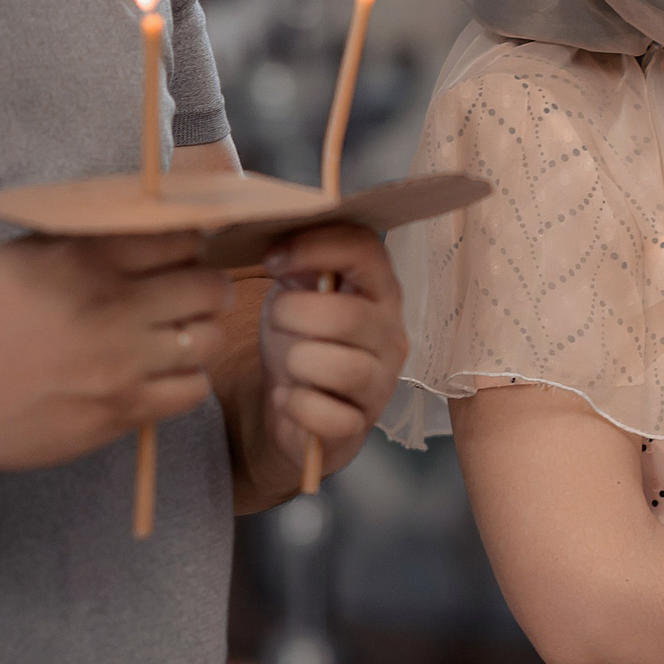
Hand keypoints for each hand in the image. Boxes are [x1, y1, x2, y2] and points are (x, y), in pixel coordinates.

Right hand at [0, 233, 232, 472]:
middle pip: (210, 287)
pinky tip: (161, 372)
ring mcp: (121, 364)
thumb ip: (88, 237)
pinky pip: (194, 389)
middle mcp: (110, 309)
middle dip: (207, 287)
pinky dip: (187, 379)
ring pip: (210, 339)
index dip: (188, 246)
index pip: (181, 239)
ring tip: (176, 335)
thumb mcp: (22, 255)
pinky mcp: (124, 409)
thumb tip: (154, 224)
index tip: (180, 256)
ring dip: (201, 334)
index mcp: (84, 260)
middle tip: (189, 295)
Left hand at [254, 224, 407, 486]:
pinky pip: (327, 415)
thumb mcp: (293, 294)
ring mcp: (381, 384)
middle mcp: (390, 335)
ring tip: (288, 364)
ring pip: (341, 367)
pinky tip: (288, 399)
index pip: (365, 250)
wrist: (292, 408)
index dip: (315, 246)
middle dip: (294, 315)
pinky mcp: (360, 427)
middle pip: (347, 315)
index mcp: (377, 291)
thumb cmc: (297, 341)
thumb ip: (296, 263)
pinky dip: (294, 406)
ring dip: (296, 362)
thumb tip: (277, 236)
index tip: (273, 258)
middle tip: (278, 321)